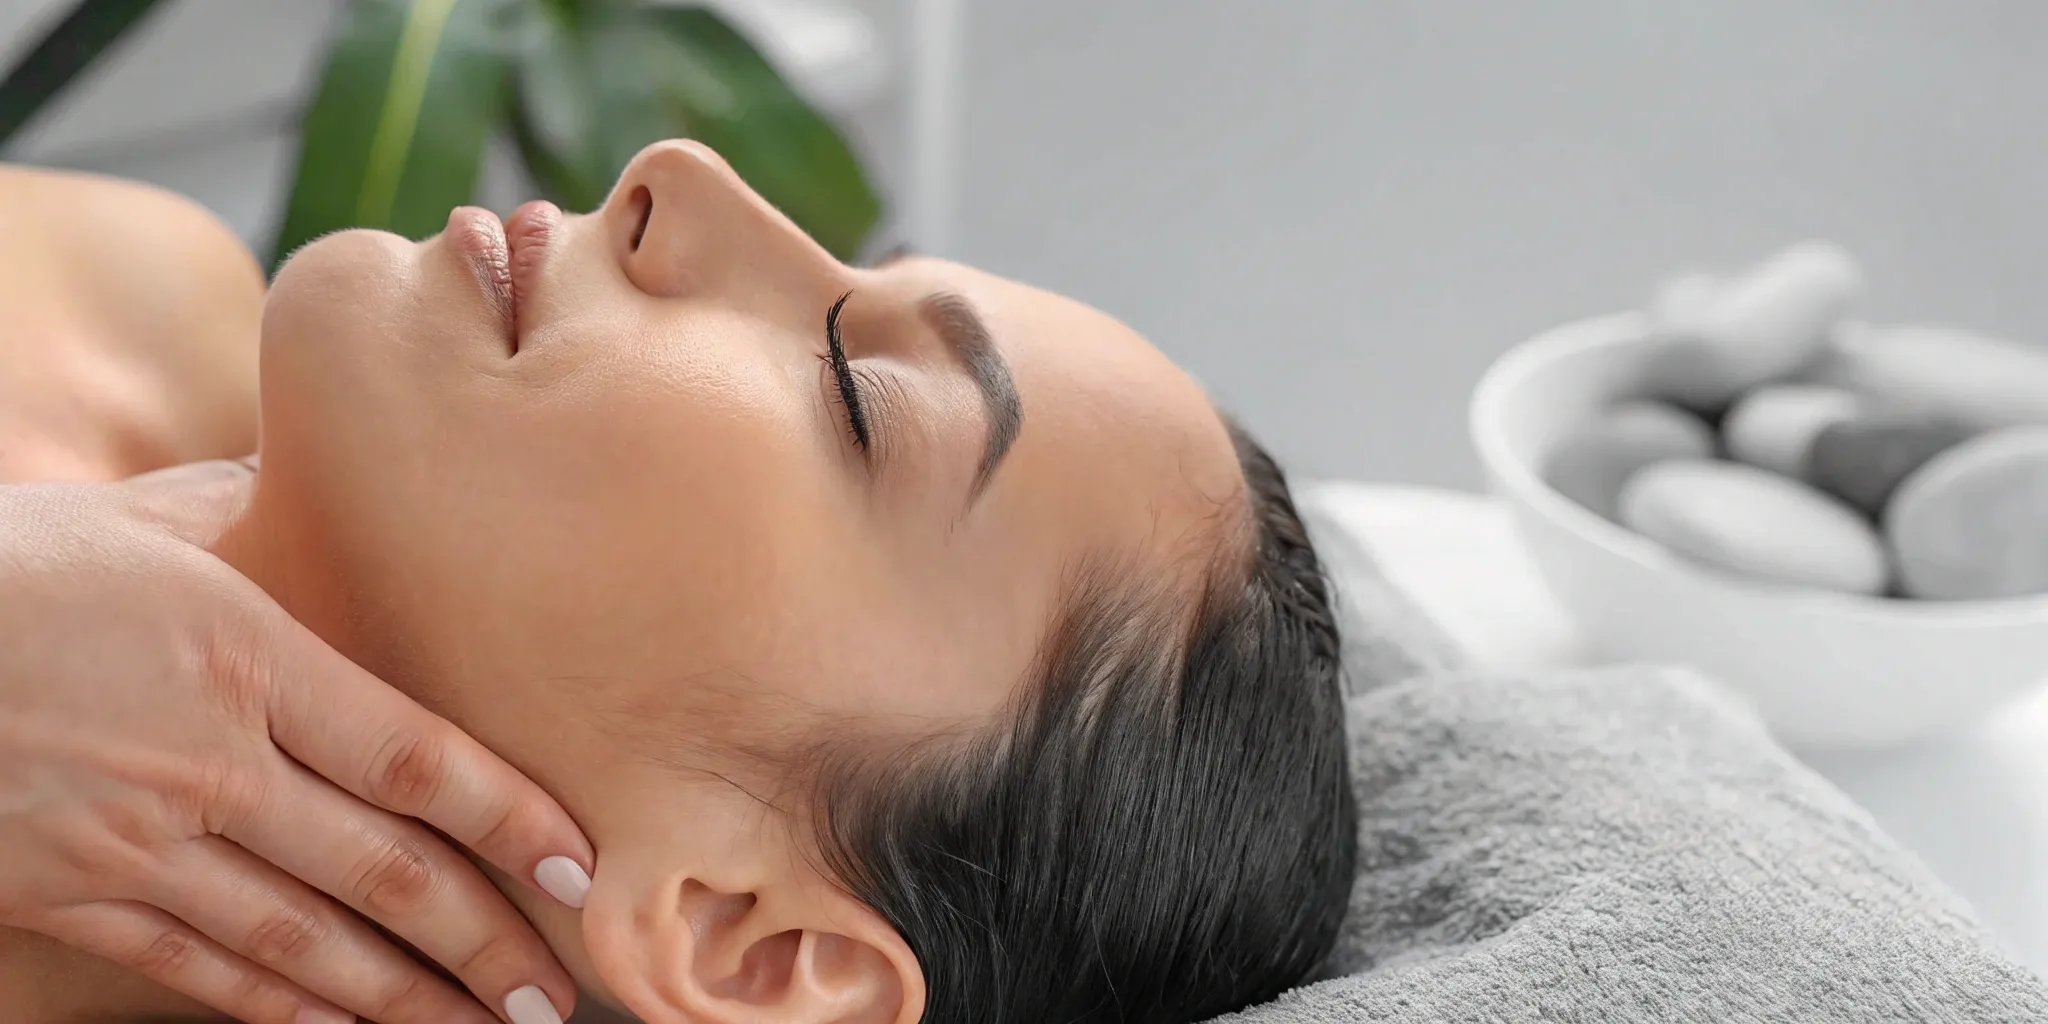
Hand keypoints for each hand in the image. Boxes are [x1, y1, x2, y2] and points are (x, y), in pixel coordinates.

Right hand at [0, 460, 591, 1023]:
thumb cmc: (1, 568)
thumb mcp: (134, 521)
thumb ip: (245, 516)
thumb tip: (316, 488)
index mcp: (240, 657)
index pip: (411, 758)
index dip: (509, 819)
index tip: (580, 870)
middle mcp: (202, 761)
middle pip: (376, 868)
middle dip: (479, 938)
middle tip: (554, 994)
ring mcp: (130, 840)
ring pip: (298, 938)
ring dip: (401, 995)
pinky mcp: (66, 896)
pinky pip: (196, 966)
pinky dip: (280, 1005)